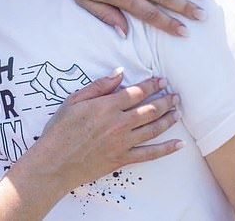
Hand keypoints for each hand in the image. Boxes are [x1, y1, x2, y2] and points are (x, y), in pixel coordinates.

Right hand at [37, 71, 181, 191]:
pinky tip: (179, 144)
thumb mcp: (73, 101)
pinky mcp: (123, 158)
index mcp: (106, 106)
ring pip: (153, 128)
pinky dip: (167, 149)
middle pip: (149, 109)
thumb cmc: (60, 130)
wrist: (55, 161)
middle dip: (165, 101)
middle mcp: (119, 123)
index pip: (136, 92)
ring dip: (168, 119)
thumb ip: (98, 86)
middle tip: (175, 96)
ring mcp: (123, 142)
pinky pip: (151, 154)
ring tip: (177, 112)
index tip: (161, 80)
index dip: (151, 85)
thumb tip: (119, 73)